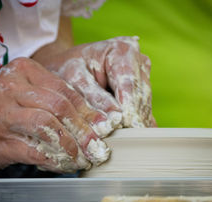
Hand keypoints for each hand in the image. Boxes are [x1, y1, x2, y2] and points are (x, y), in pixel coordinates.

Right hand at [0, 58, 109, 176]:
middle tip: (98, 147)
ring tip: (84, 158)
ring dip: (72, 146)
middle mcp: (11, 89)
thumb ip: (52, 100)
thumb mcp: (23, 92)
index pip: (66, 90)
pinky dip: (56, 160)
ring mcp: (3, 115)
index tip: (104, 127)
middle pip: (60, 107)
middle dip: (84, 130)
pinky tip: (66, 165)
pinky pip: (36, 151)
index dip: (88, 111)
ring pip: (49, 127)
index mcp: (23, 71)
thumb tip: (92, 122)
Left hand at [35, 36, 156, 130]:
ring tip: (122, 142)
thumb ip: (94, 99)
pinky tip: (127, 138)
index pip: (129, 83)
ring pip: (144, 106)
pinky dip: (134, 125)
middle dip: (131, 119)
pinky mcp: (142, 93)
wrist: (67, 67)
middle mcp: (138, 61)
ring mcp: (143, 78)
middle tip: (122, 141)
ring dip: (134, 124)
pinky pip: (143, 112)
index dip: (129, 107)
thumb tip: (113, 121)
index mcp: (123, 50)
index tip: (126, 128)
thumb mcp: (74, 80)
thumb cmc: (67, 69)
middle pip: (140, 96)